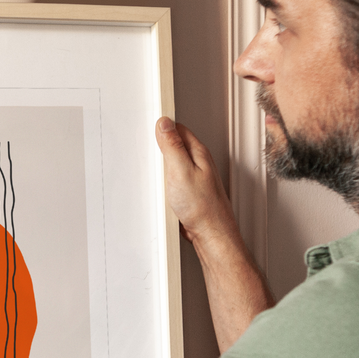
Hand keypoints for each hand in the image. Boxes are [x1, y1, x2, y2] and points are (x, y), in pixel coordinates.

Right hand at [153, 117, 236, 247]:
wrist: (210, 234)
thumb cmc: (202, 207)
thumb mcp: (181, 171)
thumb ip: (172, 146)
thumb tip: (165, 123)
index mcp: (198, 153)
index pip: (178, 128)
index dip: (162, 125)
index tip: (149, 124)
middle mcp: (199, 162)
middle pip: (176, 143)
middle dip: (160, 142)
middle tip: (147, 141)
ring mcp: (195, 176)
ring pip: (174, 161)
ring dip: (161, 160)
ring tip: (151, 158)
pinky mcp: (189, 190)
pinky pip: (173, 177)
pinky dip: (164, 176)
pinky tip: (159, 182)